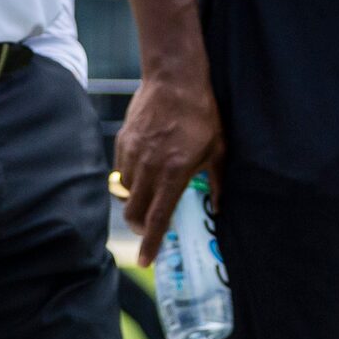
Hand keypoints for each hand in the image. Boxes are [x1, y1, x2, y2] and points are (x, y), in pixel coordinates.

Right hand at [113, 69, 222, 267]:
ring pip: (125, 194)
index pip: (158, 218)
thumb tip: (218, 206)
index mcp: (174, 172)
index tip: (146, 260)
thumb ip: (217, 181)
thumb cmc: (202, 113)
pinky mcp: (123, 141)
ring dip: (136, 203)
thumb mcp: (218, 148)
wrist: (175, 78)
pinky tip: (144, 172)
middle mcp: (149, 166)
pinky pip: (120, 172)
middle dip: (140, 228)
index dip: (151, 243)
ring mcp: (133, 153)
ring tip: (151, 196)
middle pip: (134, 213)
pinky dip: (129, 180)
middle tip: (151, 228)